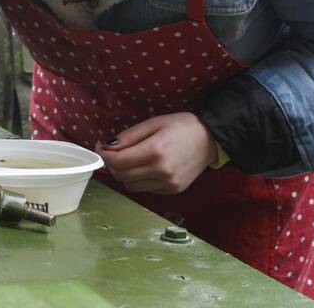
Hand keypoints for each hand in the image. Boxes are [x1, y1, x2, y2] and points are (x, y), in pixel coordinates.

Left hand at [94, 112, 217, 194]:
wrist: (211, 139)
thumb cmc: (181, 126)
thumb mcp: (153, 123)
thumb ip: (129, 136)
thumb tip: (107, 146)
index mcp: (155, 151)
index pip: (117, 162)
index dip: (104, 154)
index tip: (102, 146)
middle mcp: (161, 171)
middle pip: (121, 176)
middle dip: (113, 164)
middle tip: (115, 152)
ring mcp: (168, 183)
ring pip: (130, 186)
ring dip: (125, 174)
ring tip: (132, 159)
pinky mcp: (173, 190)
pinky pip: (145, 189)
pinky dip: (140, 180)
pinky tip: (147, 167)